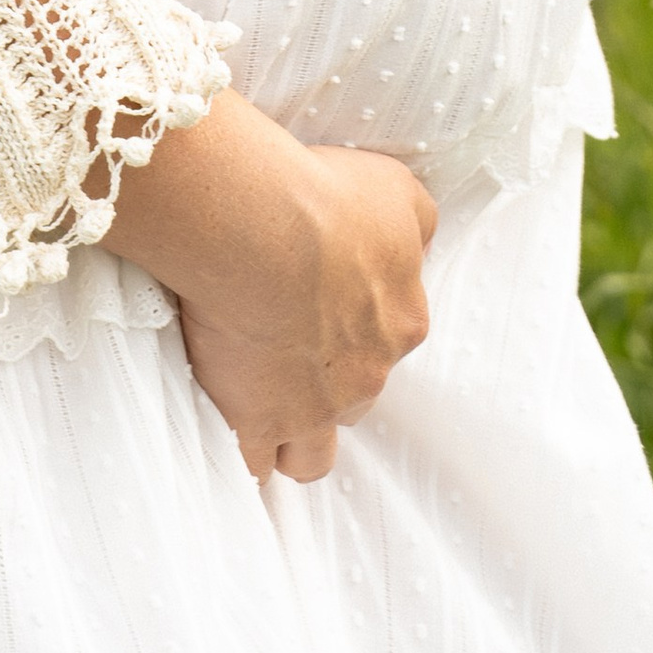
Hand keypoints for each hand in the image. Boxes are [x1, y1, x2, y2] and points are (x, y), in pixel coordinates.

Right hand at [99, 86, 436, 483]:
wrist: (262, 230)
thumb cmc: (325, 199)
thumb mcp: (395, 189)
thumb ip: (414, 222)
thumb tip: (419, 244)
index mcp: (401, 320)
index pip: (392, 334)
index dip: (360, 321)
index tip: (326, 298)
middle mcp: (366, 375)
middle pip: (355, 395)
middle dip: (330, 381)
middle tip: (292, 345)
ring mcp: (312, 408)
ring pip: (314, 453)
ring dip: (299, 436)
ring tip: (271, 412)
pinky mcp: (258, 421)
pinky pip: (257, 463)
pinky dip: (249, 454)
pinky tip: (234, 432)